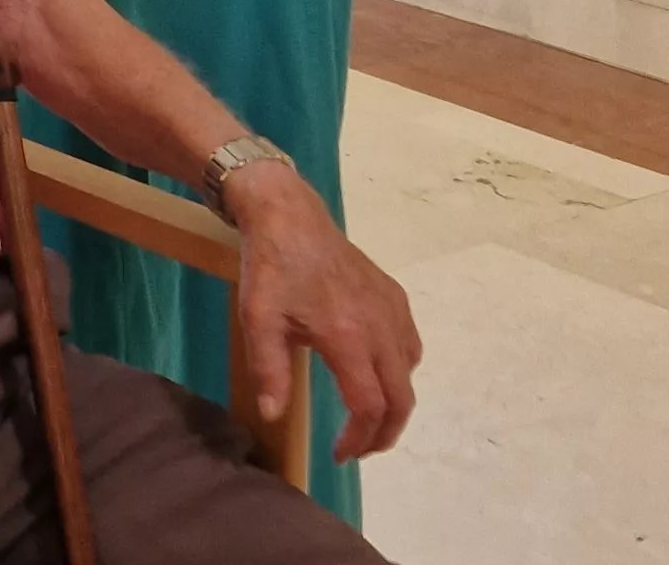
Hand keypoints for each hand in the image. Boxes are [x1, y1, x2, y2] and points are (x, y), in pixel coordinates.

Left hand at [224, 167, 422, 463]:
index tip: (339, 453)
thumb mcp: (258, 320)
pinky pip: (409, 345)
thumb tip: (274, 415)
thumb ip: (269, 370)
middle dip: (385, 433)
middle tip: (360, 449)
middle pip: (401, 398)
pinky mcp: (395, 295)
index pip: (370, 405)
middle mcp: (380, 326)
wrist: (290, 215)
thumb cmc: (270, 268)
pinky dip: (399, 372)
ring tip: (366, 418)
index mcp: (347, 336)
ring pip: (409, 373)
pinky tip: (374, 373)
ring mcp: (392, 309)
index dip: (360, 438)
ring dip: (394, 403)